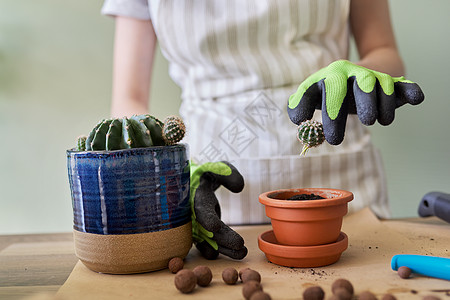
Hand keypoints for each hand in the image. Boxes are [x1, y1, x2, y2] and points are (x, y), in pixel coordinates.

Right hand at [190, 161, 247, 259]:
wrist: (191, 185)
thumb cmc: (205, 175)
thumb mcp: (216, 168)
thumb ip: (227, 173)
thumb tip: (239, 187)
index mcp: (196, 197)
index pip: (200, 209)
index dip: (207, 218)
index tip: (215, 227)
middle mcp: (193, 214)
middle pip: (206, 230)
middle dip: (222, 239)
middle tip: (240, 245)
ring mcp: (195, 225)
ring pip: (208, 240)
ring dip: (224, 248)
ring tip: (242, 253)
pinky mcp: (200, 232)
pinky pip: (208, 244)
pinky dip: (219, 250)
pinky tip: (234, 254)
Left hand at [287, 60, 423, 144]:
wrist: (352, 76)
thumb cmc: (327, 93)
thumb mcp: (310, 96)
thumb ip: (299, 106)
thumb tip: (297, 119)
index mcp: (328, 77)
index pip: (325, 90)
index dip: (325, 110)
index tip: (322, 133)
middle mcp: (350, 74)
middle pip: (358, 84)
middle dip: (361, 103)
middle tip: (361, 125)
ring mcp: (372, 77)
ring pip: (381, 85)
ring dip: (382, 103)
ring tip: (379, 122)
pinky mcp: (390, 83)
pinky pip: (402, 84)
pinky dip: (410, 90)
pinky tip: (416, 98)